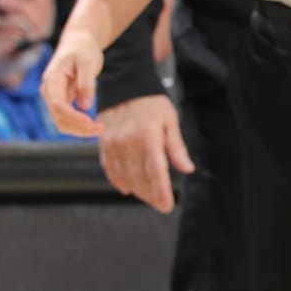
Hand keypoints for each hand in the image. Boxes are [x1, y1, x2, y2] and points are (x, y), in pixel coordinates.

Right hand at [42, 26, 103, 134]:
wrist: (77, 42)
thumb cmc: (83, 49)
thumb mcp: (88, 62)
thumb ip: (86, 83)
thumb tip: (84, 107)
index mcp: (52, 79)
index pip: (57, 104)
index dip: (73, 117)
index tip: (90, 122)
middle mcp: (48, 90)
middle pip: (58, 117)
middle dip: (79, 127)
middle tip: (102, 129)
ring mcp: (53, 97)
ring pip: (61, 121)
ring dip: (79, 130)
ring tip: (101, 129)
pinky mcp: (60, 100)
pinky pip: (66, 118)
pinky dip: (79, 125)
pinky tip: (94, 126)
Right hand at [96, 93, 193, 212]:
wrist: (124, 85)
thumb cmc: (151, 102)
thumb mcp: (170, 121)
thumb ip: (176, 147)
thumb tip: (187, 169)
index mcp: (148, 137)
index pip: (156, 172)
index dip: (161, 192)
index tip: (167, 205)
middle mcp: (128, 143)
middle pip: (140, 178)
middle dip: (151, 195)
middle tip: (160, 204)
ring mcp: (113, 144)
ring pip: (125, 176)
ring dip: (137, 191)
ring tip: (148, 198)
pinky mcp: (104, 144)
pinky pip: (110, 168)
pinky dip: (118, 181)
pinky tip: (127, 188)